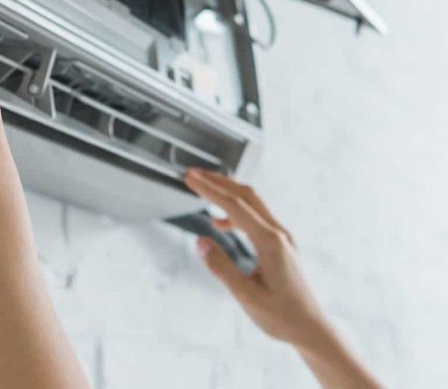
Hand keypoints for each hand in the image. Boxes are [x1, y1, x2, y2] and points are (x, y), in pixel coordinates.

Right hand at [184, 168, 329, 350]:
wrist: (312, 329)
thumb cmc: (283, 317)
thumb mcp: (246, 296)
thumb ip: (221, 267)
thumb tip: (201, 241)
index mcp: (270, 242)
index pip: (235, 205)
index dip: (209, 189)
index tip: (190, 178)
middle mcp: (278, 234)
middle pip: (246, 194)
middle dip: (218, 181)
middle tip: (194, 174)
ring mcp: (282, 237)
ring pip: (253, 202)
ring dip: (227, 193)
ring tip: (204, 190)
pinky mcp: (280, 244)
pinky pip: (256, 217)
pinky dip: (235, 212)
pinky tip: (220, 223)